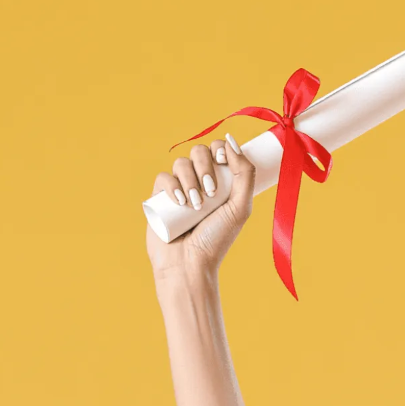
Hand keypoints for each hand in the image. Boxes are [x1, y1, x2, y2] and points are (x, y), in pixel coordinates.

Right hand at [146, 134, 255, 286]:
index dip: (220, 148)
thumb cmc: (216, 240)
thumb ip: (245, 175)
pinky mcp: (159, 197)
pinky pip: (163, 177)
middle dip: (205, 166)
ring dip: (190, 179)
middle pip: (199, 151)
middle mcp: (199, 182)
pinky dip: (172, 185)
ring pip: (181, 163)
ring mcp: (178, 188)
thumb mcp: (240, 208)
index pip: (218, 150)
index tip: (223, 160)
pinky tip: (180, 202)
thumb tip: (232, 140)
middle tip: (211, 192)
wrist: (190, 265)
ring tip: (196, 206)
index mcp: (220, 182)